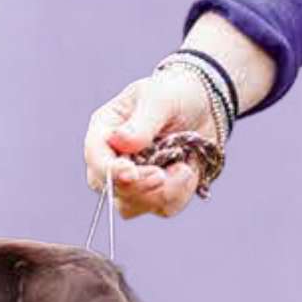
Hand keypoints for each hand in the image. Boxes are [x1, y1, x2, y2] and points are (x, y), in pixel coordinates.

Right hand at [84, 72, 215, 219]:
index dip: (110, 170)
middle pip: (112, 189)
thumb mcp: (160, 98)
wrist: (205, 106)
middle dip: (139, 187)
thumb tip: (120, 141)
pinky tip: (188, 170)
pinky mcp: (156, 193)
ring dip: (162, 193)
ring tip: (184, 167)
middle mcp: (114, 159)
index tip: (131, 173)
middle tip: (162, 175)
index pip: (96, 158)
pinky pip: (162, 208)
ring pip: (134, 206)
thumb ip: (142, 122)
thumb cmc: (175, 93)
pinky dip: (179, 194)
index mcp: (105, 131)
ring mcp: (134, 180)